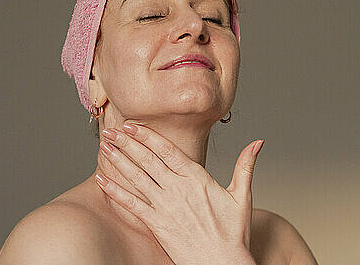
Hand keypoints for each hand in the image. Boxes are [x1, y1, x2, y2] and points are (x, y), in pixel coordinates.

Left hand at [95, 120, 264, 264]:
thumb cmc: (234, 234)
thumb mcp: (242, 196)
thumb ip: (246, 166)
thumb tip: (258, 142)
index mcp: (197, 179)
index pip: (168, 151)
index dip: (148, 136)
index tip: (132, 125)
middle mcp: (178, 190)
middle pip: (148, 161)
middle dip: (127, 143)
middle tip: (111, 130)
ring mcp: (166, 208)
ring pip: (137, 178)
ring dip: (119, 161)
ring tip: (104, 147)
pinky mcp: (157, 225)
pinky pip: (132, 205)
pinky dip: (116, 191)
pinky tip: (102, 180)